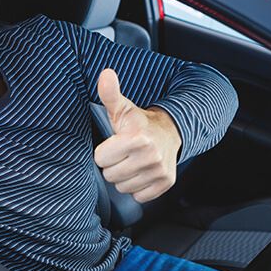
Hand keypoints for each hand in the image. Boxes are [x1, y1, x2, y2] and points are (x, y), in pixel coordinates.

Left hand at [93, 69, 181, 202]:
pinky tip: (142, 171)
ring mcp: (159, 171)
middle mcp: (151, 156)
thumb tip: (105, 74)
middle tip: (123, 153)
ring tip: (132, 161)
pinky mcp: (166, 183)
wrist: (170, 131)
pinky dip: (138, 187)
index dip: (104, 151)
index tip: (114, 143)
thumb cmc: (138, 122)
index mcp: (136, 138)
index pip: (100, 158)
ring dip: (124, 176)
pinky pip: (138, 196)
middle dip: (113, 164)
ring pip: (123, 187)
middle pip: (110, 175)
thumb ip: (110, 94)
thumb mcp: (122, 107)